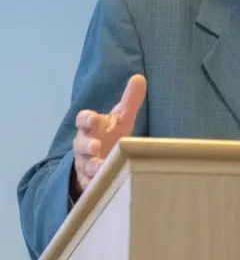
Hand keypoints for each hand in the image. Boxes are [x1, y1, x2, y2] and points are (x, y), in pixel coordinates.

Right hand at [71, 74, 145, 196]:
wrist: (99, 160)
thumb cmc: (110, 135)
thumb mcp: (121, 118)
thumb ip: (129, 100)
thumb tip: (139, 77)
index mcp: (92, 127)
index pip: (83, 120)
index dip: (86, 119)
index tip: (93, 119)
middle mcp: (85, 145)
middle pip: (80, 143)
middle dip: (86, 144)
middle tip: (95, 145)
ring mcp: (85, 163)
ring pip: (84, 164)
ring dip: (91, 165)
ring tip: (100, 166)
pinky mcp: (89, 181)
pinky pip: (89, 183)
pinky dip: (95, 182)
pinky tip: (103, 181)